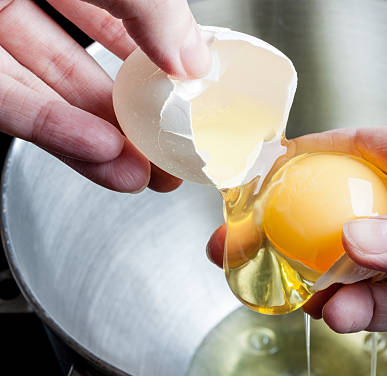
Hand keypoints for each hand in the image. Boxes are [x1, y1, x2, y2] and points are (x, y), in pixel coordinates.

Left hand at [0, 0, 210, 191]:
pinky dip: (53, 130)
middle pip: (85, 61)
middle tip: (165, 152)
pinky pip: (6, 99)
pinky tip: (97, 154)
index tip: (190, 93)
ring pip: (47, 89)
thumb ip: (149, 7)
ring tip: (139, 174)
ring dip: (97, 138)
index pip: (122, 14)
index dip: (160, 56)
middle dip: (130, 115)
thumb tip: (194, 58)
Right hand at [207, 115, 386, 360]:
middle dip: (294, 226)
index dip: (308, 158)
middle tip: (246, 243)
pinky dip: (360, 311)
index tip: (261, 175)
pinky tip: (339, 312)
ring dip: (319, 276)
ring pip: (361, 267)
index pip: (362, 148)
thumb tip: (366, 238)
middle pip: (347, 211)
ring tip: (286, 287)